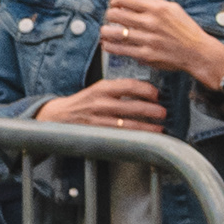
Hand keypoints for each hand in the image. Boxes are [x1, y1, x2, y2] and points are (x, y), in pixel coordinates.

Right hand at [38, 76, 166, 132]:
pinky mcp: (97, 132)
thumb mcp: (98, 89)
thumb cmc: (83, 102)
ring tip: (160, 127)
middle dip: (151, 110)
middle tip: (164, 112)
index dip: (146, 90)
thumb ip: (118, 88)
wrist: (59, 115)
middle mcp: (100, 102)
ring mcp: (98, 119)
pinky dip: (134, 136)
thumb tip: (144, 90)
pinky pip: (119, 135)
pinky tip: (145, 137)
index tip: (157, 94)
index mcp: (102, 88)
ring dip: (146, 126)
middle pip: (131, 106)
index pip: (129, 85)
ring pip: (128, 124)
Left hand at [98, 0, 223, 91]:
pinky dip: (110, 45)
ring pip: (113, 32)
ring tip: (106, 31)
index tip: (114, 4)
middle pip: (115, 15)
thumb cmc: (185, 29)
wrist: (197, 52)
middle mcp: (150, 22)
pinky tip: (108, 43)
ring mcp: (147, 39)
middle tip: (111, 18)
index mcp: (157, 8)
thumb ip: (153, 2)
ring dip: (105, 31)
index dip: (115, 1)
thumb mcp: (173, 8)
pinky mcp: (145, 55)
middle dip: (110, 15)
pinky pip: (120, 49)